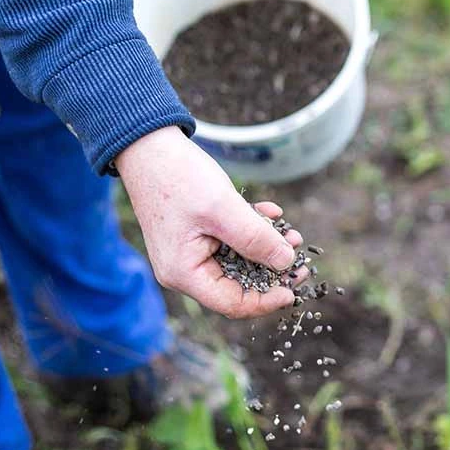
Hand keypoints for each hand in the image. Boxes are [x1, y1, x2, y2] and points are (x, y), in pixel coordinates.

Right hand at [115, 126, 303, 318]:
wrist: (149, 145)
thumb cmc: (178, 177)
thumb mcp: (223, 209)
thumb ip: (255, 239)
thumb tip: (286, 263)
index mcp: (184, 273)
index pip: (232, 303)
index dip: (266, 300)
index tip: (293, 288)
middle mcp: (185, 269)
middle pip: (237, 285)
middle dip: (271, 270)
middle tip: (300, 257)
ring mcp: (190, 251)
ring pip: (239, 261)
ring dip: (266, 247)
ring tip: (290, 233)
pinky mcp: (197, 234)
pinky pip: (231, 241)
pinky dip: (252, 229)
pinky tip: (270, 211)